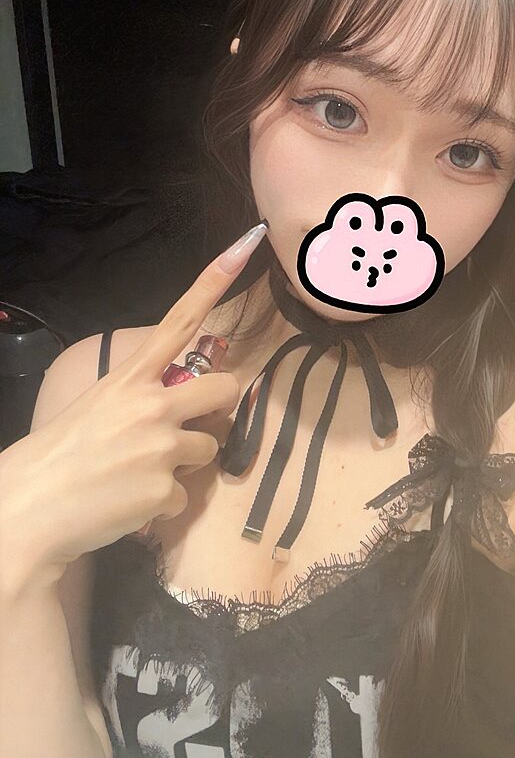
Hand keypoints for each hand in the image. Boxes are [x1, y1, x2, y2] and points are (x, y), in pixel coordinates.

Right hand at [0, 223, 267, 587]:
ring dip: (185, 463)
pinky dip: (161, 506)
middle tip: (202, 419)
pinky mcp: (163, 489)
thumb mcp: (97, 407)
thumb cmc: (58, 456)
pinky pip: (183, 497)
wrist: (27, 510)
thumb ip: (139, 399)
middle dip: (223, 403)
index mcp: (129, 378)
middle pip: (224, 388)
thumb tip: (175, 408)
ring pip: (208, 449)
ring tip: (139, 475)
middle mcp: (152, 405)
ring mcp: (161, 446)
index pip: (178, 321)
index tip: (243, 246)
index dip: (213, 284)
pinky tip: (127, 506)